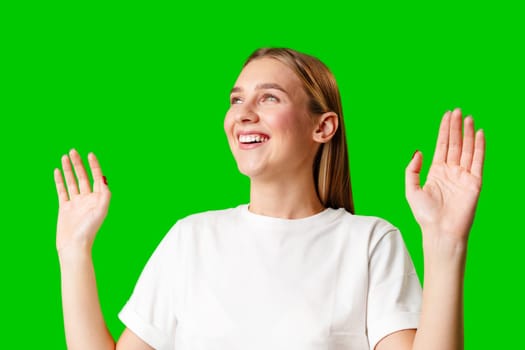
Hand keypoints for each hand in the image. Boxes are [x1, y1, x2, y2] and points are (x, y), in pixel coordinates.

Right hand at [54, 149, 110, 253]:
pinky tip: (58, 170)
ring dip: (69, 169)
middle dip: (79, 164)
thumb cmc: (89, 230)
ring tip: (65, 156)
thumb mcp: (101, 211)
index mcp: (98, 199)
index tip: (90, 154)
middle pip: (83, 177)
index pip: (97, 177)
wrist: (74, 246)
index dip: (94, 165)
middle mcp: (88, 199)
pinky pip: (62, 190)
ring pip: (72, 181)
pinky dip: (60, 180)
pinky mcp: (65, 207)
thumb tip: (105, 180)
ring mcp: (76, 202)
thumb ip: (105, 195)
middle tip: (73, 150)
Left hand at [405, 108, 484, 243]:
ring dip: (468, 133)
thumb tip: (418, 151)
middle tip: (458, 110)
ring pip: (467, 149)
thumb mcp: (411, 190)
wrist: (440, 231)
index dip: (444, 130)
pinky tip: (479, 133)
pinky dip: (479, 146)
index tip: (447, 115)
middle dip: (455, 127)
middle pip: (454, 144)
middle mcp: (451, 172)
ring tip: (468, 117)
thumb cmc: (425, 215)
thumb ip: (412, 170)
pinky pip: (478, 161)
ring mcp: (463, 176)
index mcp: (436, 172)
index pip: (442, 146)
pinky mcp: (474, 182)